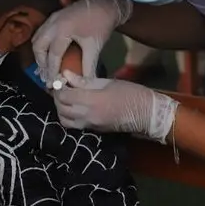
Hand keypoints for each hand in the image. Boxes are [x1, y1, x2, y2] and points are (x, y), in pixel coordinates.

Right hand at [32, 0, 131, 83]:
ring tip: (47, 65)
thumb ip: (88, 66)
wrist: (107, 3)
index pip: (53, 55)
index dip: (52, 70)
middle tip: (47, 73)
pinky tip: (50, 52)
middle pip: (38, 46)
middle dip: (41, 61)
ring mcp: (52, 18)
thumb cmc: (101, 24)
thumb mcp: (94, 46)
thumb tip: (85, 82)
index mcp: (62, 30)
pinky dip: (43, 44)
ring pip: (37, 38)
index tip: (52, 82)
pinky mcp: (55, 16)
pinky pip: (42, 32)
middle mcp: (53, 24)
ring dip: (40, 52)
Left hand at [54, 71, 178, 142]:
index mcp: (91, 101)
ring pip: (65, 120)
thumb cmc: (131, 93)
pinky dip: (69, 116)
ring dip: (61, 109)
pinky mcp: (94, 130)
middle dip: (57, 97)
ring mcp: (90, 126)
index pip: (64, 96)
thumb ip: (85, 80)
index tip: (60, 79)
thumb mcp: (108, 82)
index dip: (58, 87)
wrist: (147, 114)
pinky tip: (75, 106)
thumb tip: (66, 74)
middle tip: (62, 87)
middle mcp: (87, 116)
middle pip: (61, 109)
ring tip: (68, 97)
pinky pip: (74, 125)